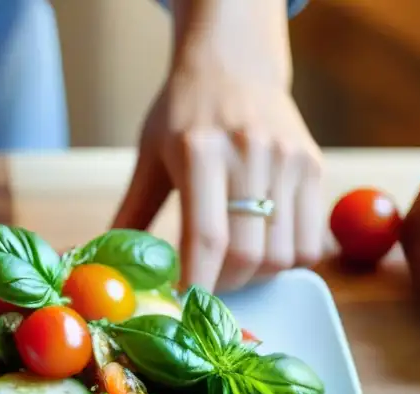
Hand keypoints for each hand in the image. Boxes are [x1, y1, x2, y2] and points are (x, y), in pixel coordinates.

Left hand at [113, 54, 323, 292]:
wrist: (234, 61)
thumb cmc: (184, 112)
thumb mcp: (149, 155)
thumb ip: (132, 214)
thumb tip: (106, 265)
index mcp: (200, 151)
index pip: (206, 239)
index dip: (196, 284)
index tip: (182, 306)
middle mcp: (250, 154)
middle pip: (247, 255)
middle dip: (224, 287)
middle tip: (206, 287)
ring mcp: (288, 160)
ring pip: (281, 256)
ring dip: (255, 277)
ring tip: (233, 266)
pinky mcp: (313, 166)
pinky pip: (308, 243)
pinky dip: (285, 261)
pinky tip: (262, 248)